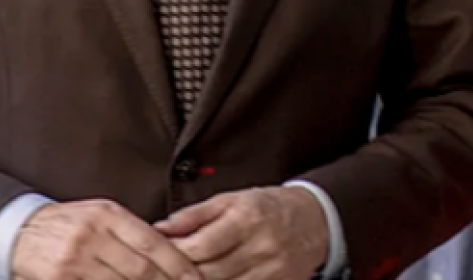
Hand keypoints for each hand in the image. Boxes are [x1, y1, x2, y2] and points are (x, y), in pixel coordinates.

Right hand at [11, 199, 200, 279]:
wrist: (19, 231)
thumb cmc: (67, 224)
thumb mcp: (100, 216)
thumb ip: (132, 232)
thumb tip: (172, 255)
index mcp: (108, 215)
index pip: (153, 243)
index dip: (178, 265)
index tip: (195, 278)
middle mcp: (93, 235)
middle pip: (141, 269)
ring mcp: (75, 259)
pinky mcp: (59, 278)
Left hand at [155, 186, 328, 279]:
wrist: (315, 221)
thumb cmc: (269, 207)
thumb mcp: (232, 199)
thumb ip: (194, 215)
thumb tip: (159, 228)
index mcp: (247, 218)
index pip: (202, 245)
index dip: (175, 254)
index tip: (156, 255)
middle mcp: (260, 246)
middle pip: (209, 272)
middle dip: (180, 275)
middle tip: (160, 273)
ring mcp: (270, 271)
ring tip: (181, 278)